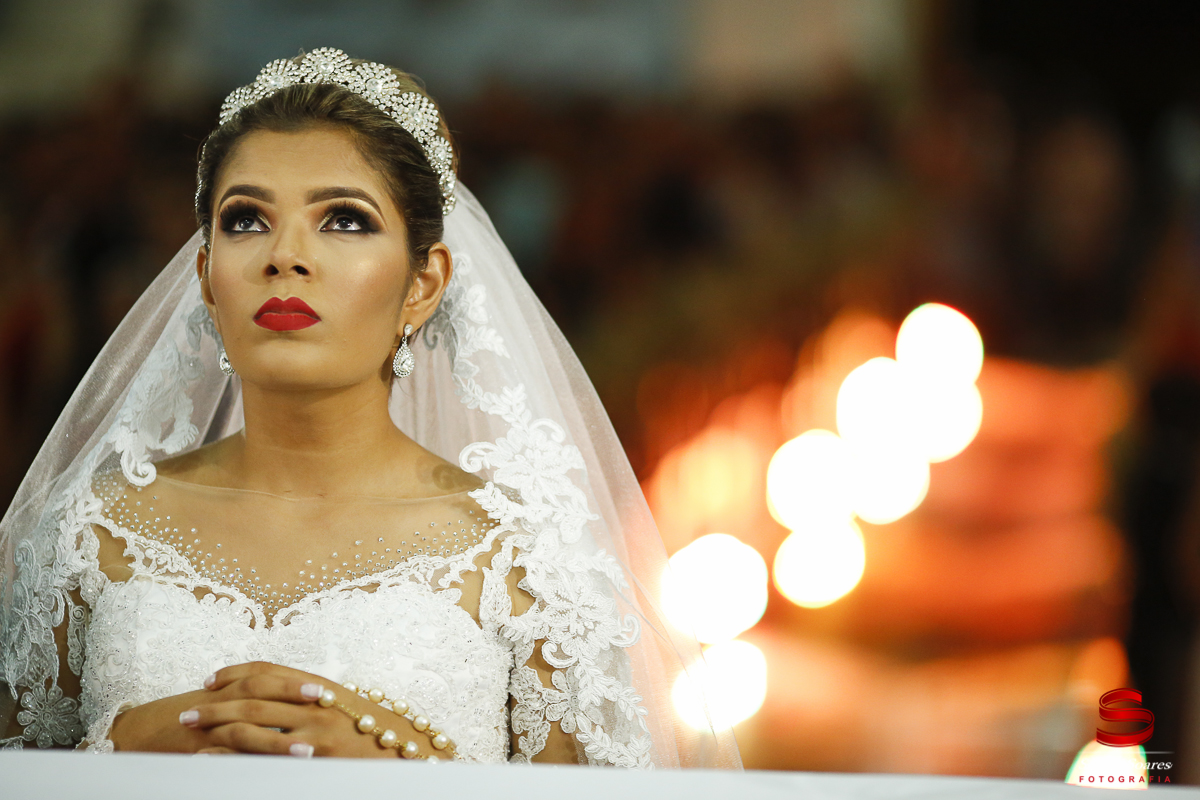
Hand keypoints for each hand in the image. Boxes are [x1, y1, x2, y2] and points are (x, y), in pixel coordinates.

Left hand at [183, 662, 431, 757]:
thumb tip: (285, 699)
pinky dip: (235, 759)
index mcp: (322, 686)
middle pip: (253, 698)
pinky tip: (213, 763)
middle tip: (185, 715)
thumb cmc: (378, 734)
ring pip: (253, 728)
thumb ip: (317, 701)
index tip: (210, 680)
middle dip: (215, 705)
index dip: (236, 673)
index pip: (270, 672)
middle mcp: (316, 704)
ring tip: (190, 739)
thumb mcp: (348, 708)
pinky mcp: (315, 759)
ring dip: (217, 731)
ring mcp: (315, 732)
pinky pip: (264, 758)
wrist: (411, 756)